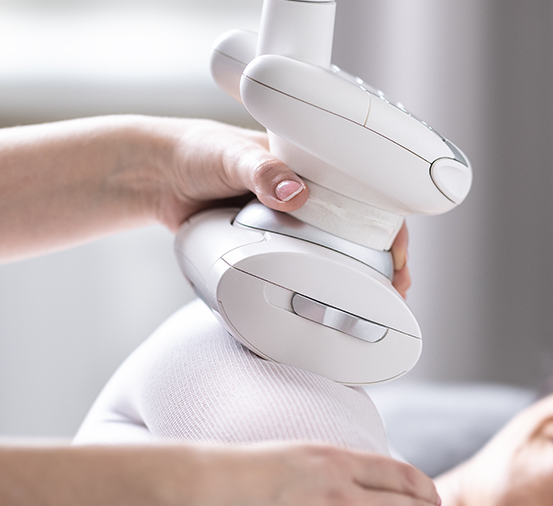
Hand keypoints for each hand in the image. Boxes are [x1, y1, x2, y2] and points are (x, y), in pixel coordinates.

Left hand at [151, 118, 411, 296]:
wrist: (153, 176)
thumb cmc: (195, 152)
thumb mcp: (231, 155)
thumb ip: (262, 171)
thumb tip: (295, 193)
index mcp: (311, 167)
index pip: (368, 195)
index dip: (392, 227)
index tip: (399, 257)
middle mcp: (308, 196)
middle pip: (360, 232)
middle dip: (384, 263)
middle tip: (394, 292)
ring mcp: (288, 224)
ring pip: (333, 254)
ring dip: (355, 281)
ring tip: (371, 307)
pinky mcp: (265, 245)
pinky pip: (298, 268)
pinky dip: (314, 287)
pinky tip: (322, 305)